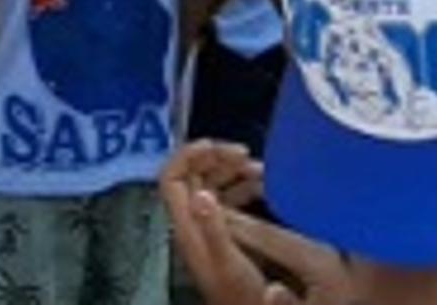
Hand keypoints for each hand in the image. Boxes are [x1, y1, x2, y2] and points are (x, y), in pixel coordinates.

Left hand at [160, 141, 351, 304]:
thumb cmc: (240, 297)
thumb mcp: (229, 263)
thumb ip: (214, 229)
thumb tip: (202, 194)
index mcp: (188, 226)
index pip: (171, 179)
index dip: (187, 156)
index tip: (215, 146)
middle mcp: (194, 223)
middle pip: (192, 177)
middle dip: (216, 159)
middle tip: (246, 155)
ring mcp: (210, 228)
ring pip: (212, 186)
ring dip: (232, 171)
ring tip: (261, 170)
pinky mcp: (228, 234)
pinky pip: (229, 200)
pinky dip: (244, 187)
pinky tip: (265, 188)